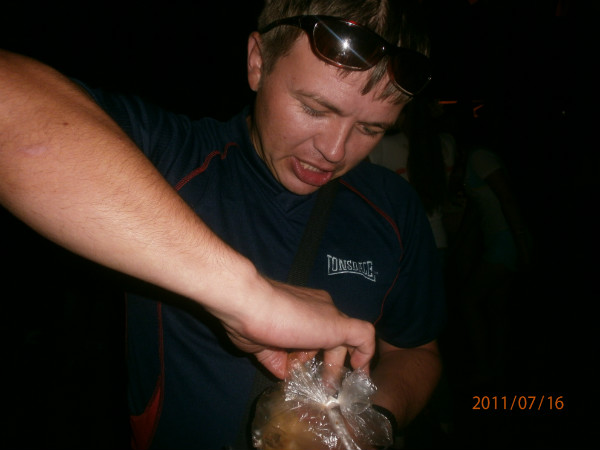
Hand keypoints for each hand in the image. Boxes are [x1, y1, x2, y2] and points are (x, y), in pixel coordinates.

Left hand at [218, 278, 374, 378]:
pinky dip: (283, 372)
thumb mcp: (337, 325)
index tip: (357, 378)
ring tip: (307, 388)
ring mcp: (285, 330)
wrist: (247, 307)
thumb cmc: (295, 317)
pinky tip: (287, 383)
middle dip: (329, 368)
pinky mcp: (263, 341)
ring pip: (300, 355)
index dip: (356, 357)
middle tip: (329, 390)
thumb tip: (365, 354)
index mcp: (328, 312)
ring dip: (305, 371)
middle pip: (325, 347)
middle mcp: (308, 319)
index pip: (349, 335)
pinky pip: (277, 360)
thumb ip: (360, 335)